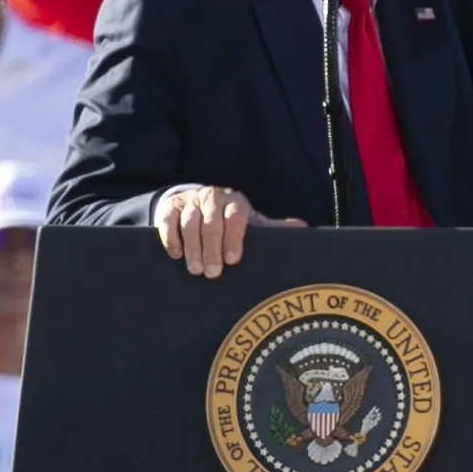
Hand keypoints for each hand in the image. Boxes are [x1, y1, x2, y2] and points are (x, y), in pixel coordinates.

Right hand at [155, 185, 302, 277]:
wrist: (195, 201)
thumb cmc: (228, 218)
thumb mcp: (250, 220)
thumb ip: (270, 227)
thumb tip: (303, 227)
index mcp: (235, 202)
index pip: (235, 218)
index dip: (234, 239)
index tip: (232, 260)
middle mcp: (213, 198)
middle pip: (212, 224)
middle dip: (212, 249)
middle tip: (212, 273)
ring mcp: (190, 202)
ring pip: (190, 223)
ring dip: (193, 248)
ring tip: (196, 270)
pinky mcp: (170, 207)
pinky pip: (169, 222)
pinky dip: (171, 238)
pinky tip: (176, 255)